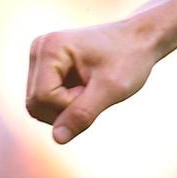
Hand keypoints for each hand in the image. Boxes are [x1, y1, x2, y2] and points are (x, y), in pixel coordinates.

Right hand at [25, 16, 162, 143]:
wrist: (141, 39)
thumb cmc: (130, 59)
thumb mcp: (111, 89)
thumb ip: (83, 113)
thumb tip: (57, 139)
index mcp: (50, 48)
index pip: (43, 98)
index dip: (70, 105)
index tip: (96, 89)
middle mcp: (39, 50)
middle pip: (36, 104)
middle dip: (67, 108)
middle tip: (95, 90)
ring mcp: (40, 58)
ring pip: (39, 105)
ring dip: (68, 106)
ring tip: (92, 87)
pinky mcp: (46, 67)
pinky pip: (46, 100)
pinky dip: (67, 102)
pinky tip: (86, 86)